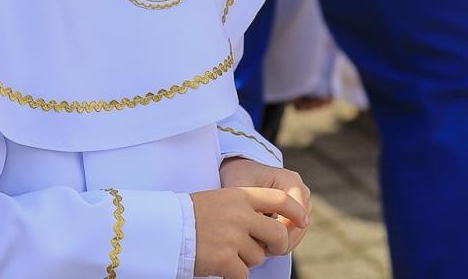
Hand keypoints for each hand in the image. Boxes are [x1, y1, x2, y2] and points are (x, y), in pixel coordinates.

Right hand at [191, 186, 308, 278]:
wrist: (164, 228)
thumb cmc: (189, 215)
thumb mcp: (219, 199)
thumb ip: (245, 207)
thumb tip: (272, 222)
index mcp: (240, 196)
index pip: (279, 199)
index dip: (295, 210)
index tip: (303, 219)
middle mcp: (241, 215)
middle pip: (278, 233)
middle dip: (276, 244)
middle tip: (266, 248)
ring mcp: (234, 238)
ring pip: (258, 256)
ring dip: (245, 259)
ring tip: (222, 251)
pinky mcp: (226, 260)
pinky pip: (243, 274)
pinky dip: (233, 274)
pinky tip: (219, 266)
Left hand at [220, 157, 312, 252]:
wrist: (241, 170)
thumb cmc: (239, 176)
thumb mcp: (240, 187)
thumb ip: (249, 206)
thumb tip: (259, 228)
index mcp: (291, 180)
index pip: (295, 215)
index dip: (280, 232)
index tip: (259, 241)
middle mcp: (301, 191)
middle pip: (299, 227)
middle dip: (280, 240)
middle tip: (258, 249)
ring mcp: (301, 203)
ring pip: (298, 233)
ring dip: (280, 242)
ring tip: (257, 246)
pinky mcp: (297, 213)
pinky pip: (294, 234)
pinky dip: (280, 241)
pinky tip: (262, 243)